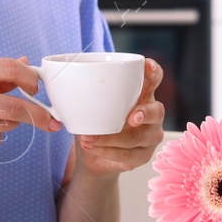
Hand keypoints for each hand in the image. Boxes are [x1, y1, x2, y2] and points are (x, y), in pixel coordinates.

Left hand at [76, 58, 165, 176]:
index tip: (146, 65)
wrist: (96, 155)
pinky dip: (106, 151)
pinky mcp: (142, 156)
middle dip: (144, 114)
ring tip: (87, 138)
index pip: (154, 79)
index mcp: (143, 95)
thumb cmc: (99, 121)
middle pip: (157, 112)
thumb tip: (65, 84)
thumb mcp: (93, 104)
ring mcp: (150, 136)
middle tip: (131, 117)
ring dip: (111, 138)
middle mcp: (152, 115)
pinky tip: (92, 147)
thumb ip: (87, 93)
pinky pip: (126, 155)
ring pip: (137, 138)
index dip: (153, 71)